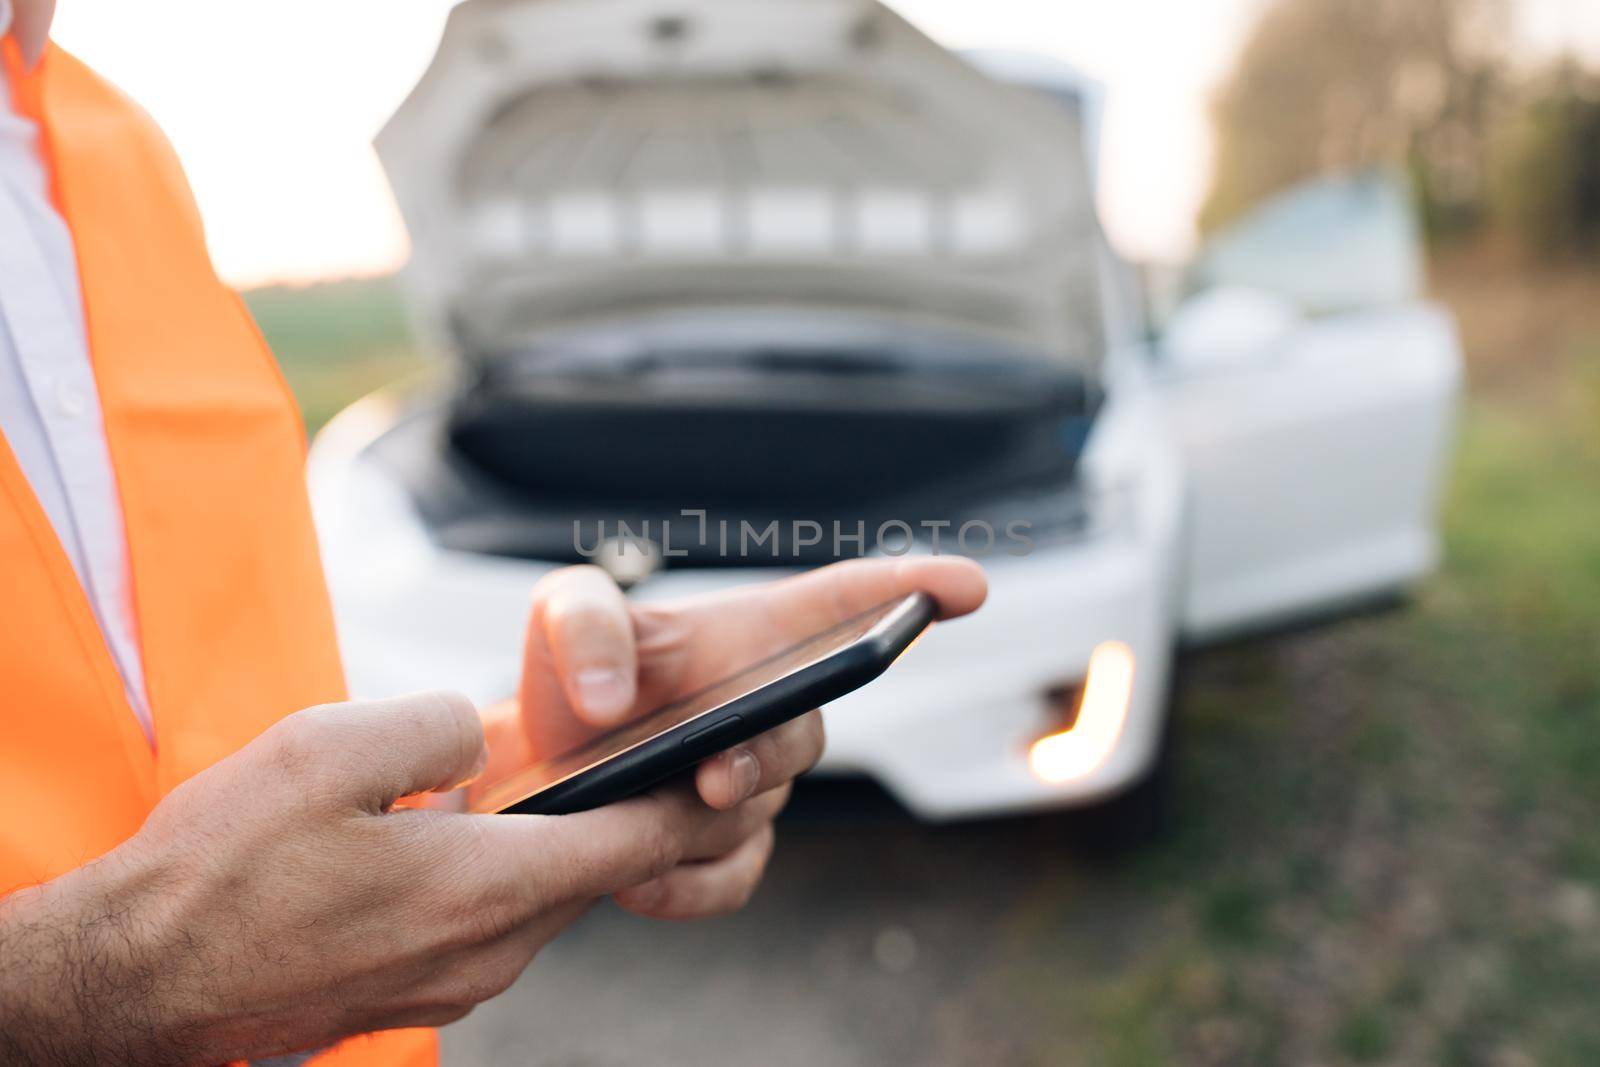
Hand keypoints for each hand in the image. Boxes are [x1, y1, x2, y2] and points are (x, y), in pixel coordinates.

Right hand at [0, 692, 758, 1064]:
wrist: (136, 982)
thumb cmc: (220, 870)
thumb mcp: (327, 750)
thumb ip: (433, 726)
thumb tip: (475, 736)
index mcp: (485, 888)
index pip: (638, 842)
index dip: (690, 795)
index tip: (724, 756)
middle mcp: (488, 951)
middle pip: (597, 871)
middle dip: (623, 812)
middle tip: (634, 750)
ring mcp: (454, 982)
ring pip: (543, 897)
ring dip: (551, 842)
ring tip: (527, 784)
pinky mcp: (417, 992)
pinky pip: (490, 923)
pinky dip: (497, 875)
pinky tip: (449, 836)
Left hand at [512, 556, 986, 918]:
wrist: (536, 769)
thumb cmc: (570, 676)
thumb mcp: (564, 618)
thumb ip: (585, 626)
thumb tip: (612, 699)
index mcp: (753, 635)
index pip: (848, 603)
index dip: (912, 589)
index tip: (967, 586)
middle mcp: (773, 707)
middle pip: (806, 732)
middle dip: (765, 756)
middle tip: (712, 777)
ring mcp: (757, 785)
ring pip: (760, 811)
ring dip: (699, 821)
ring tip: (625, 819)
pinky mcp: (730, 852)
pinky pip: (735, 879)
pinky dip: (685, 885)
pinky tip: (635, 880)